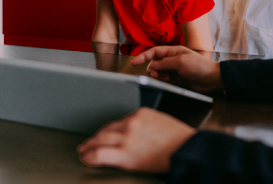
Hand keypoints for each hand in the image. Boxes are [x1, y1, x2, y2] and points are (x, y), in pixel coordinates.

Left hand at [78, 107, 194, 172]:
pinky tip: (87, 158)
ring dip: (90, 146)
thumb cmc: (179, 140)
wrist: (187, 149)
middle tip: (88, 143)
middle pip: (107, 129)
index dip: (108, 130)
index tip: (104, 134)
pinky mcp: (125, 153)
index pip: (119, 121)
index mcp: (141, 113)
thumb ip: (145, 125)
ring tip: (84, 151)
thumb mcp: (161, 123)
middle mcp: (131, 122)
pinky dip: (90, 156)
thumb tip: (135, 134)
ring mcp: (127, 137)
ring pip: (100, 140)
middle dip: (96, 137)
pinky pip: (100, 153)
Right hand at [131, 46, 223, 93]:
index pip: (154, 52)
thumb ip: (164, 63)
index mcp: (173, 51)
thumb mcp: (180, 62)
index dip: (143, 56)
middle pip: (154, 63)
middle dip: (152, 69)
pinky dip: (163, 83)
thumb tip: (152, 65)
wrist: (211, 80)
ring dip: (158, 76)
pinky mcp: (176, 81)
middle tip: (156, 74)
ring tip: (165, 79)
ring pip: (158, 73)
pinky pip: (164, 81)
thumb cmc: (199, 67)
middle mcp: (172, 60)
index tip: (134, 62)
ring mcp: (174, 71)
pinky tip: (168, 83)